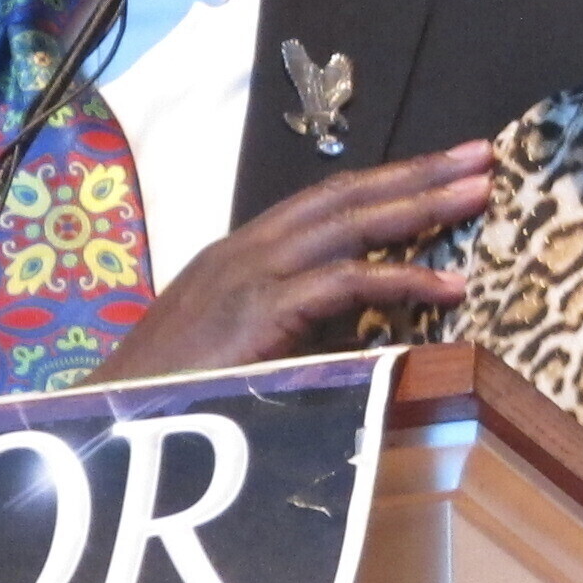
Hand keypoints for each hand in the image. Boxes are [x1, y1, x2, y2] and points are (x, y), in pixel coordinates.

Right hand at [92, 141, 490, 380]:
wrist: (103, 427)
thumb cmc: (169, 399)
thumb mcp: (242, 349)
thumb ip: (298, 328)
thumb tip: (370, 323)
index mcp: (241, 255)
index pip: (325, 202)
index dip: (387, 181)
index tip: (443, 168)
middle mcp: (245, 251)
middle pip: (344, 195)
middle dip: (417, 173)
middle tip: (480, 156)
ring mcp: (248, 276)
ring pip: (347, 224)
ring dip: (419, 206)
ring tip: (478, 193)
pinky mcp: (257, 314)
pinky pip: (343, 284)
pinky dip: (400, 280)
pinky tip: (446, 285)